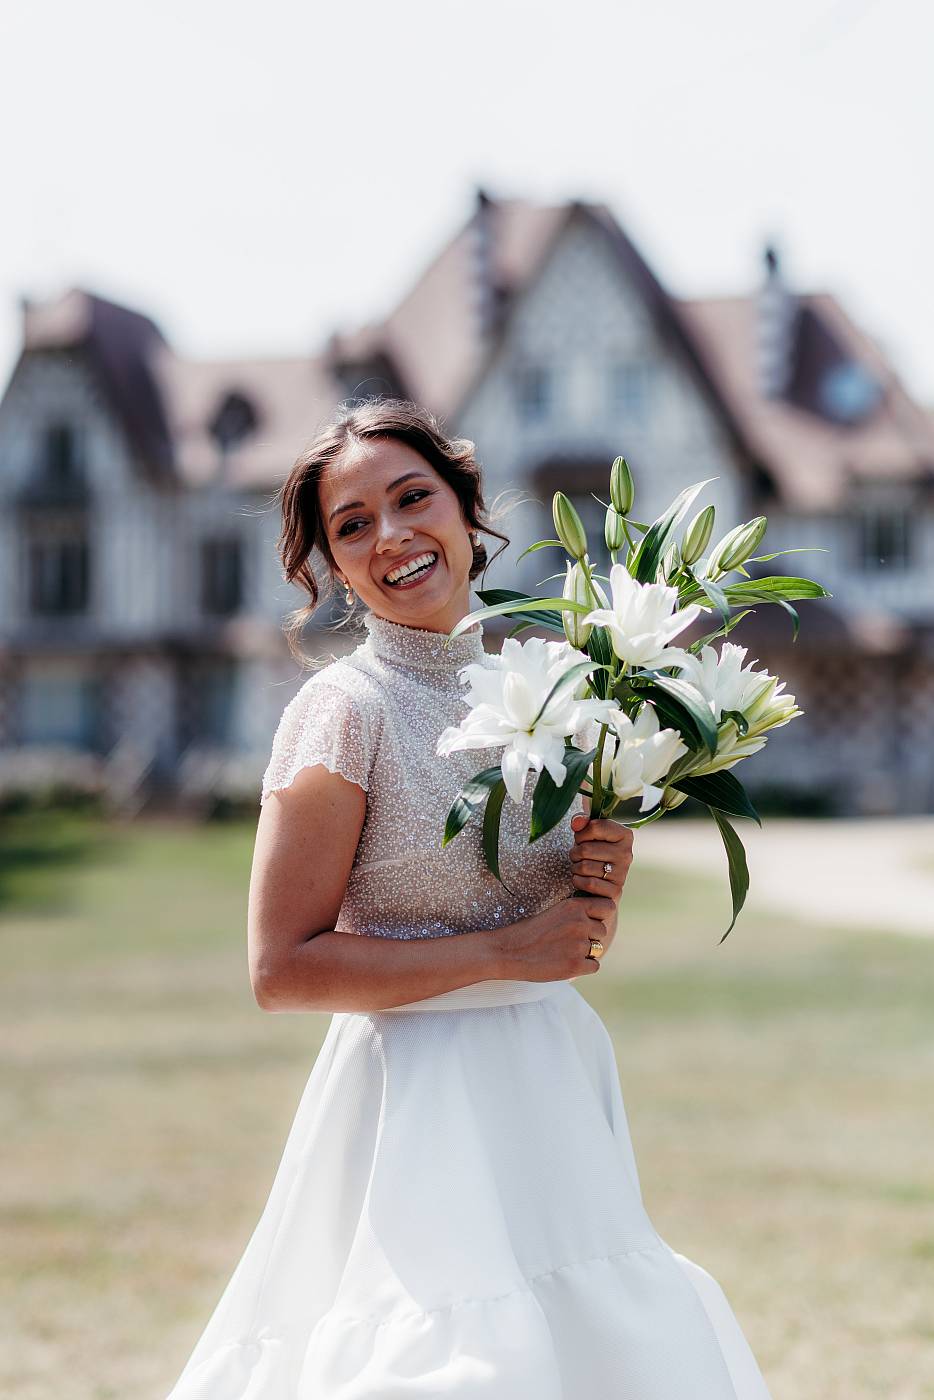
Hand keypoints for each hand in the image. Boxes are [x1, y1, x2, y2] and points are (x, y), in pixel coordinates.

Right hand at [494, 892, 620, 981]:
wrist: (507, 951)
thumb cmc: (529, 932)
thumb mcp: (555, 913)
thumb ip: (577, 915)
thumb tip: (599, 920)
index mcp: (574, 906)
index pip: (608, 906)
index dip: (600, 915)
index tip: (588, 921)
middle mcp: (580, 922)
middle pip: (602, 930)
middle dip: (590, 937)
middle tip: (568, 942)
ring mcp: (579, 944)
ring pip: (599, 949)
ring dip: (586, 952)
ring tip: (564, 952)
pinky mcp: (576, 965)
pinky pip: (594, 966)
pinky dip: (583, 968)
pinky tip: (565, 964)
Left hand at [569, 813, 633, 949]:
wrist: (599, 883)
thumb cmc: (592, 852)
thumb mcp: (588, 833)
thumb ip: (582, 821)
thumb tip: (577, 822)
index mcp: (625, 835)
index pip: (594, 826)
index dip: (581, 834)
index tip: (583, 839)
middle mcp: (627, 854)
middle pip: (585, 849)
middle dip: (575, 853)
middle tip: (579, 856)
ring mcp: (622, 874)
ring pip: (584, 867)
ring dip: (575, 867)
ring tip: (581, 867)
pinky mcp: (615, 892)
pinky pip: (588, 884)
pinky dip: (578, 881)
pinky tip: (582, 879)